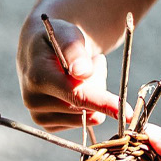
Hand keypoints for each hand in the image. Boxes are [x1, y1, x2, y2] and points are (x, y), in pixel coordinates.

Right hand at [17, 15, 117, 129]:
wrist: (40, 51)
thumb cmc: (59, 39)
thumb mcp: (68, 34)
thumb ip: (75, 50)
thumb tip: (83, 73)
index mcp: (37, 77)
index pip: (76, 95)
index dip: (103, 103)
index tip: (127, 113)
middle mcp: (34, 101)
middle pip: (88, 105)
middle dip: (98, 82)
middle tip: (92, 61)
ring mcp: (40, 117)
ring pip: (90, 115)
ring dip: (95, 93)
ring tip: (82, 73)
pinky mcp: (49, 126)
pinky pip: (86, 121)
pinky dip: (88, 105)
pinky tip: (76, 88)